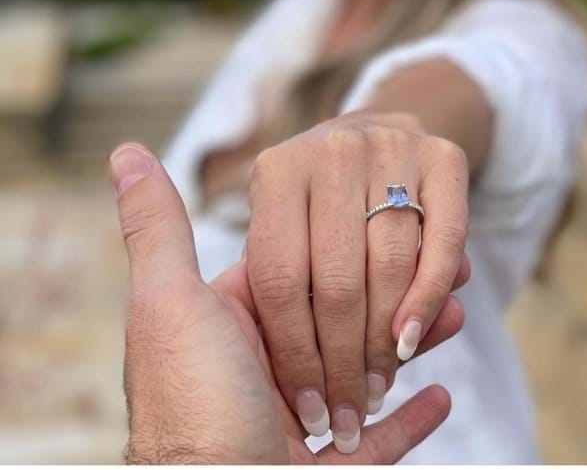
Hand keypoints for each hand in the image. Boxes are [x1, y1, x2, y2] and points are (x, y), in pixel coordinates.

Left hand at [110, 142, 454, 463]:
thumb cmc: (190, 401)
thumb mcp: (169, 302)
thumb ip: (160, 229)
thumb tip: (126, 151)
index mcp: (237, 323)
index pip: (304, 268)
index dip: (351, 243)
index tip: (394, 216)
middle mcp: (268, 368)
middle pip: (348, 315)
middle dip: (396, 290)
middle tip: (442, 265)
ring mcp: (304, 422)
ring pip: (373, 367)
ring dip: (413, 339)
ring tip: (455, 310)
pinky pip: (384, 441)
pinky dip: (413, 418)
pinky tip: (442, 393)